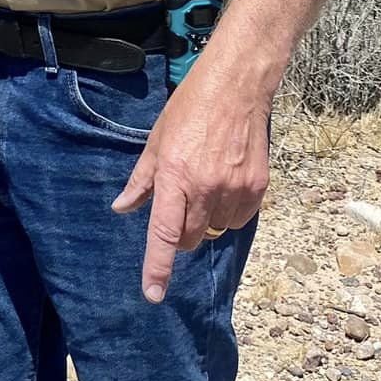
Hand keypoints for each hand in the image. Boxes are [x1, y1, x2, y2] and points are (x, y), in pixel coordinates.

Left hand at [110, 70, 271, 303]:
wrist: (237, 86)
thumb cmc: (190, 108)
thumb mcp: (156, 141)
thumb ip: (141, 181)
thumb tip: (122, 209)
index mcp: (174, 175)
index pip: (162, 233)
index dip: (157, 268)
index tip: (153, 294)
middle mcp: (205, 187)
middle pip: (188, 238)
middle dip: (178, 234)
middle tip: (177, 207)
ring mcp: (234, 188)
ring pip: (215, 231)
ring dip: (205, 221)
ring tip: (204, 188)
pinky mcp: (257, 187)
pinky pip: (239, 219)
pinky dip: (229, 213)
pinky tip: (225, 187)